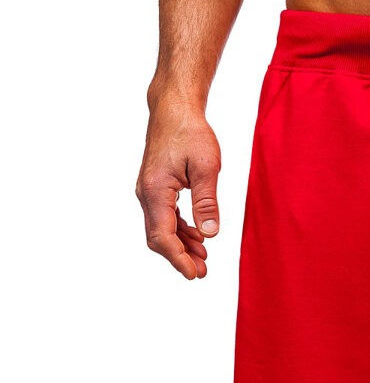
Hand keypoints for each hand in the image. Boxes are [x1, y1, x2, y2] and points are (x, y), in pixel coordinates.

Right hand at [136, 100, 220, 278]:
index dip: (178, 259)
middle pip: (159, 237)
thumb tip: (210, 233)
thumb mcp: (206, 167)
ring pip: (161, 229)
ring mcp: (149, 191)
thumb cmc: (190, 132)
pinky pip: (165, 217)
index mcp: (155, 190)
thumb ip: (207, 201)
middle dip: (179, 257)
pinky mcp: (156, 187)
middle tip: (201, 272)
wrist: (174, 108)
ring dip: (181, 245)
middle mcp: (146, 193)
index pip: (163, 236)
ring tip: (203, 258)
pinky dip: (180, 230)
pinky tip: (197, 237)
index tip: (193, 274)